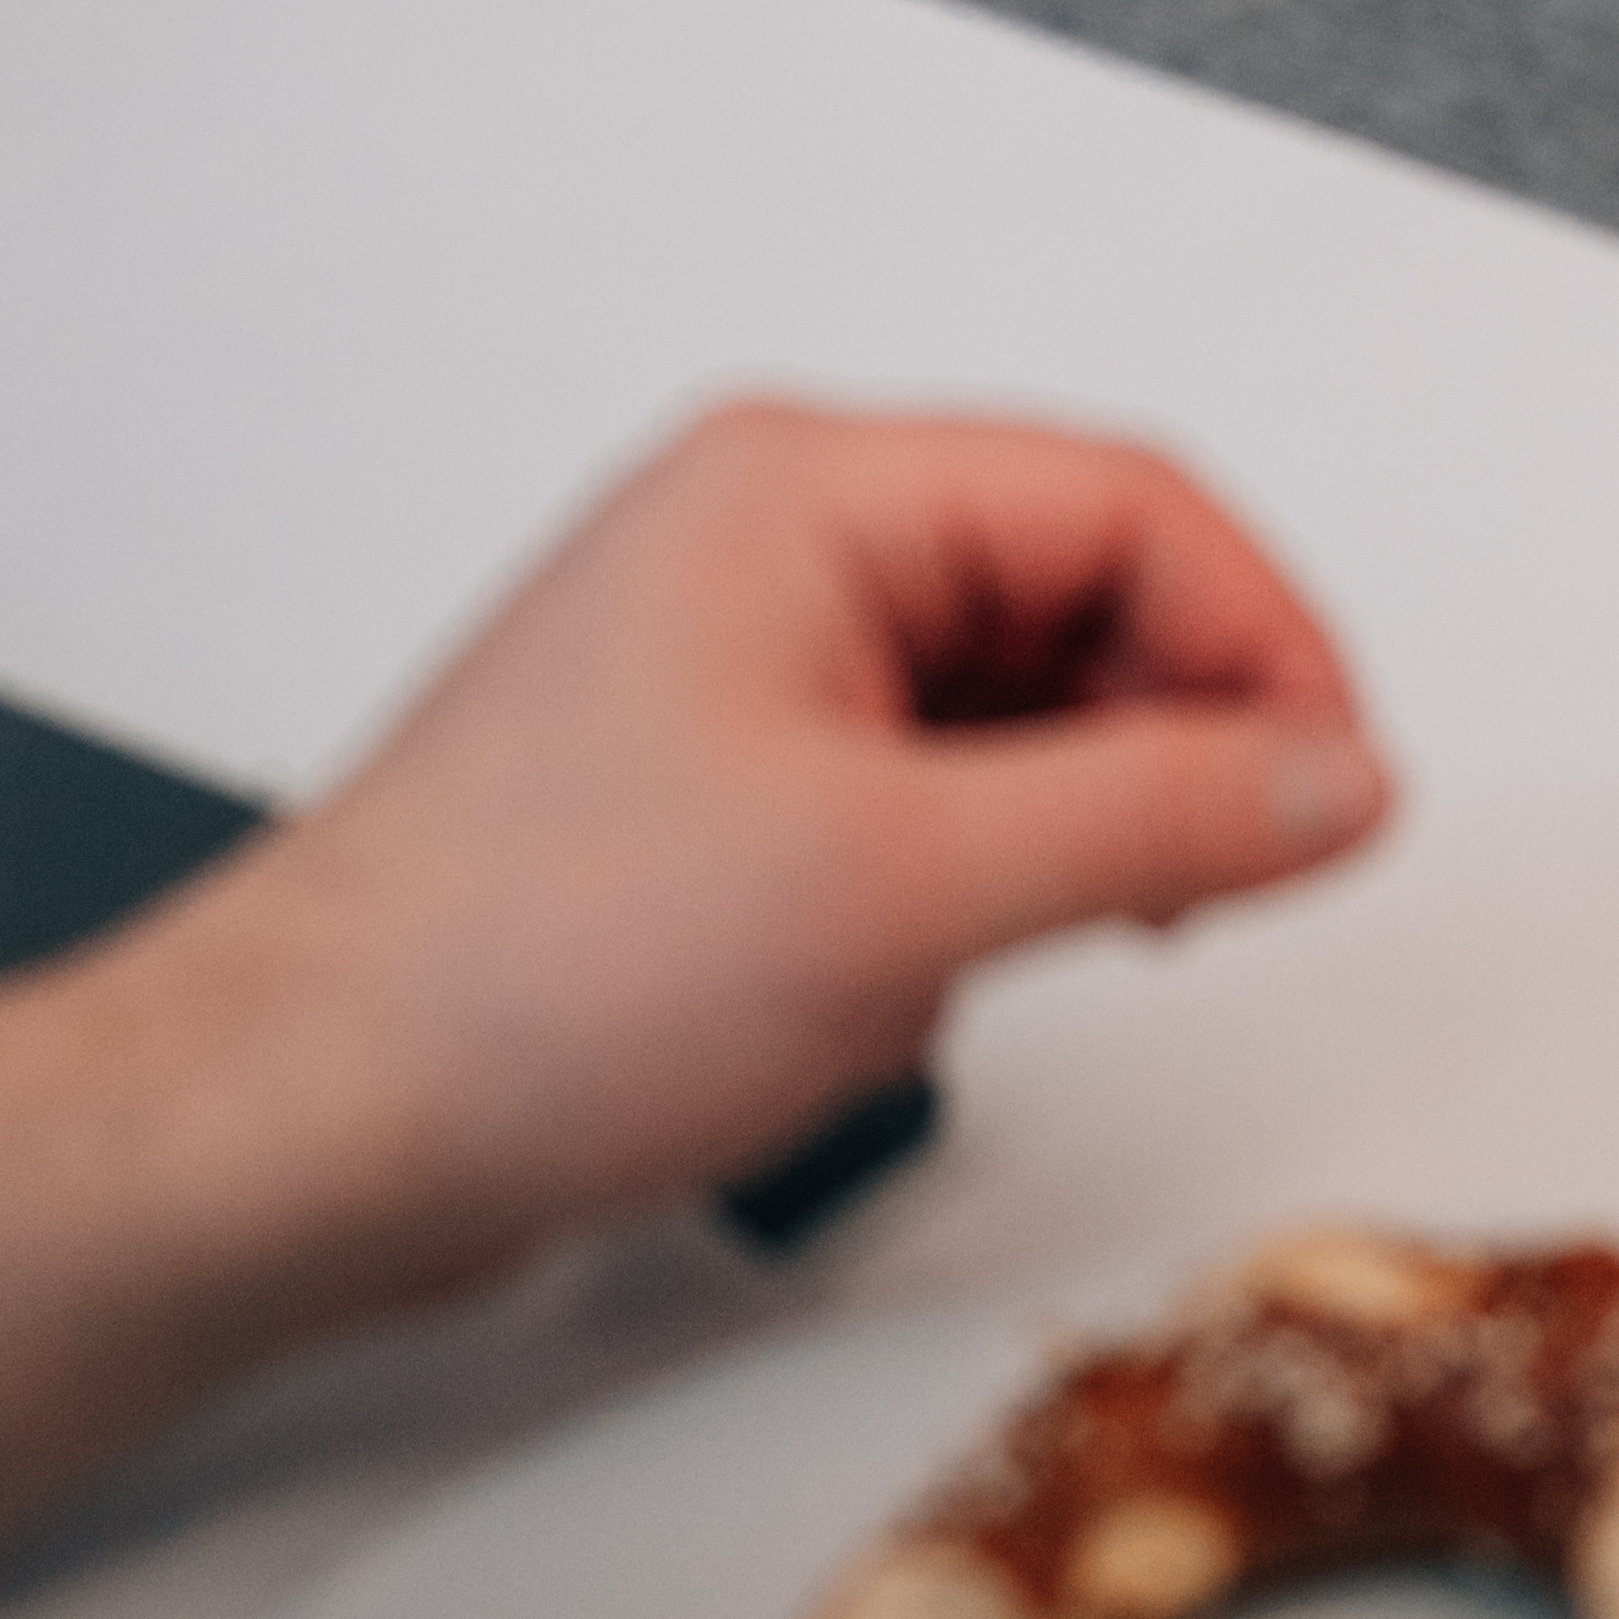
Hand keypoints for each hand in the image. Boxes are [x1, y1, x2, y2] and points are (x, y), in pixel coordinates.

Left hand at [173, 398, 1386, 1293]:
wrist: (285, 1130)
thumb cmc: (515, 982)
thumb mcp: (904, 895)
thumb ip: (1156, 814)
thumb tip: (1332, 773)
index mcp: (803, 488)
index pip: (1125, 503)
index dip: (1261, 645)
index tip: (1334, 793)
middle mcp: (761, 542)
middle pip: (1065, 591)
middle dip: (1153, 749)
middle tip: (1205, 892)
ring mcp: (719, 663)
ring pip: (990, 705)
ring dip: (1043, 833)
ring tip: (1009, 961)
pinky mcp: (692, 786)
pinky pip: (901, 790)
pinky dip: (947, 889)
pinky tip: (896, 999)